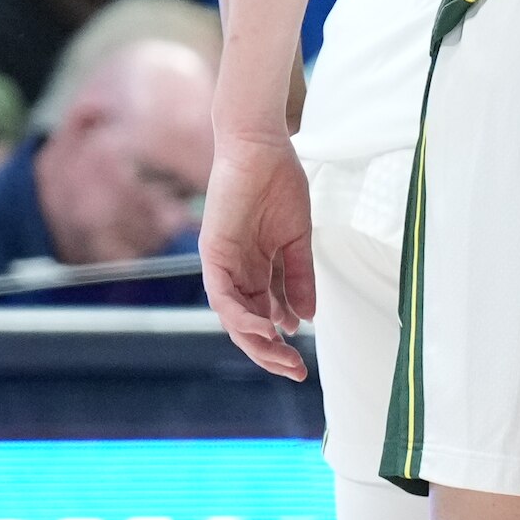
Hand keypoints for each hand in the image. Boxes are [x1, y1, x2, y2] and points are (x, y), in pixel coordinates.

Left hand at [200, 129, 314, 377]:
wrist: (263, 148)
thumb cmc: (281, 184)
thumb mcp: (298, 240)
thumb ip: (299, 278)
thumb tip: (306, 318)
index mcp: (256, 268)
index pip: (264, 315)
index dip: (281, 341)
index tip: (302, 362)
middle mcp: (236, 271)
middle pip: (247, 323)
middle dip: (269, 351)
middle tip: (294, 371)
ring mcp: (223, 264)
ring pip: (233, 317)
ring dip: (255, 342)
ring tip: (280, 358)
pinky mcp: (213, 254)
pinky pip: (223, 296)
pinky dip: (241, 316)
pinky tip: (264, 330)